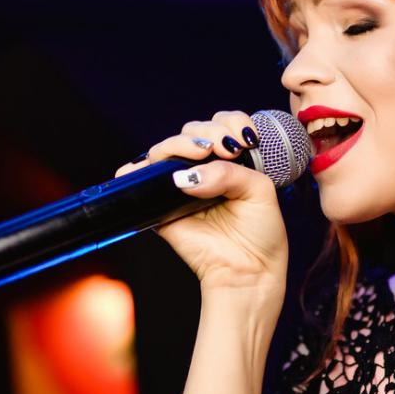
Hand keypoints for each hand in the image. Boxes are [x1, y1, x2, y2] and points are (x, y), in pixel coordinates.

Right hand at [114, 111, 287, 297]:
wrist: (249, 271)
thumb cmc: (260, 233)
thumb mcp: (259, 191)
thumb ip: (229, 173)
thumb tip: (187, 175)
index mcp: (231, 160)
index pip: (222, 124)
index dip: (230, 123)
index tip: (245, 140)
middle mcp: (204, 169)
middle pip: (192, 131)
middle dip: (208, 132)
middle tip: (226, 149)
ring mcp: (181, 185)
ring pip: (166, 150)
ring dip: (180, 144)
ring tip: (200, 154)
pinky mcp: (161, 206)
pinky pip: (139, 181)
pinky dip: (134, 170)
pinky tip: (147, 168)